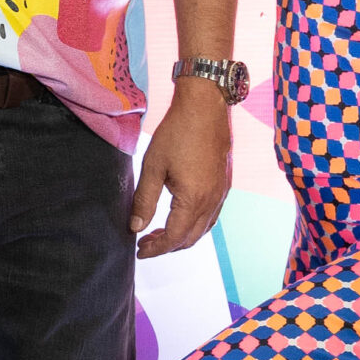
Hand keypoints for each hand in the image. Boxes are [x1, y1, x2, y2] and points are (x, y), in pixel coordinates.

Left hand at [132, 82, 232, 259]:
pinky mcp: (224, 184)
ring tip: (157, 233)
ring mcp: (221, 193)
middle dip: (167, 246)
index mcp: (193, 200)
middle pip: (190, 237)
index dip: (156, 249)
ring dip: (181, 236)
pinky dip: (195, 224)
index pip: (174, 237)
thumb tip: (136, 227)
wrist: (205, 108)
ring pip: (203, 228)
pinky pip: (211, 215)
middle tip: (144, 243)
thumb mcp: (152, 167)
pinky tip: (180, 217)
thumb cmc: (177, 133)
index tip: (139, 252)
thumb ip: (144, 200)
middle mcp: (212, 201)